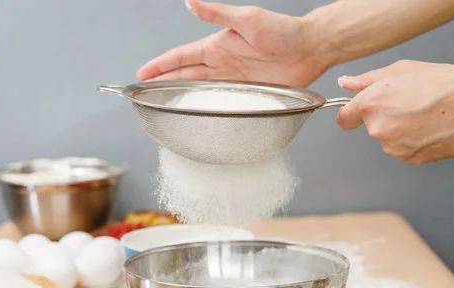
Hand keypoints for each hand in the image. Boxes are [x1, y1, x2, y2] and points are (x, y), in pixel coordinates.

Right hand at [137, 0, 327, 87]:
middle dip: (164, 81)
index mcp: (218, 45)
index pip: (182, 57)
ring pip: (199, 88)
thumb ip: (217, 13)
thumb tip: (190, 2)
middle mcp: (222, 62)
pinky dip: (206, 105)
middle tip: (144, 91)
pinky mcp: (247, 91)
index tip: (143, 74)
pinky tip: (197, 111)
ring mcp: (233, 78)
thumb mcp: (247, 19)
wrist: (310, 48)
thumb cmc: (283, 30)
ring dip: (180, 93)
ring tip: (162, 102)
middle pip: (185, 74)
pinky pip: (221, 100)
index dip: (161, 65)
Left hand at [337, 60, 453, 163]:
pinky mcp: (410, 158)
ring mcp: (394, 147)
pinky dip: (413, 141)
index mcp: (371, 105)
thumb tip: (345, 84)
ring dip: (399, 130)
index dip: (352, 114)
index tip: (359, 113)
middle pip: (370, 128)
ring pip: (388, 139)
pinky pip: (404, 149)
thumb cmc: (441, 83)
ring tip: (422, 114)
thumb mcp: (398, 71)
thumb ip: (365, 81)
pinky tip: (428, 127)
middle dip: (383, 117)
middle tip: (407, 104)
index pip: (345, 119)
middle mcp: (378, 129)